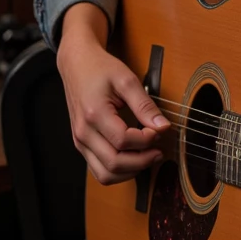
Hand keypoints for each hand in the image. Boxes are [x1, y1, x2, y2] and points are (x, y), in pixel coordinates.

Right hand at [57, 3, 171, 184]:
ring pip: (105, 174)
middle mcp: (83, 132)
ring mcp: (80, 141)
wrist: (77, 65)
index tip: (159, 131)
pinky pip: (99, 170)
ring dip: (130, 171)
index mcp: (94, 113)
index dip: (146, 140)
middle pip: (114, 163)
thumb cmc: (100, 69)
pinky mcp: (81, 145)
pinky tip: (133, 159)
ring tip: (147, 157)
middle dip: (142, 161)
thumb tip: (163, 127)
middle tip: (158, 150)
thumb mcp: (127, 80)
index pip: (124, 141)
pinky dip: (118, 171)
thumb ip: (145, 106)